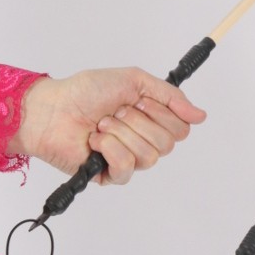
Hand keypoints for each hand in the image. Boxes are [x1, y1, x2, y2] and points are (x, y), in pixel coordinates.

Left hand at [9, 68, 205, 182]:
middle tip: (118, 111)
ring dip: (122, 133)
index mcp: (151, 118)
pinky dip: (110, 149)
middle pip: (168, 143)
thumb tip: (200, 115)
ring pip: (149, 155)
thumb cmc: (87, 91)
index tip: (141, 101)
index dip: (163, 114)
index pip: (181, 128)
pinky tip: (96, 141)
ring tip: (102, 124)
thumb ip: (171, 96)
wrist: (54, 108)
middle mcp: (143, 139)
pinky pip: (127, 168)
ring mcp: (127, 158)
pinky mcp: (110, 174)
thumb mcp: (135, 80)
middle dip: (141, 122)